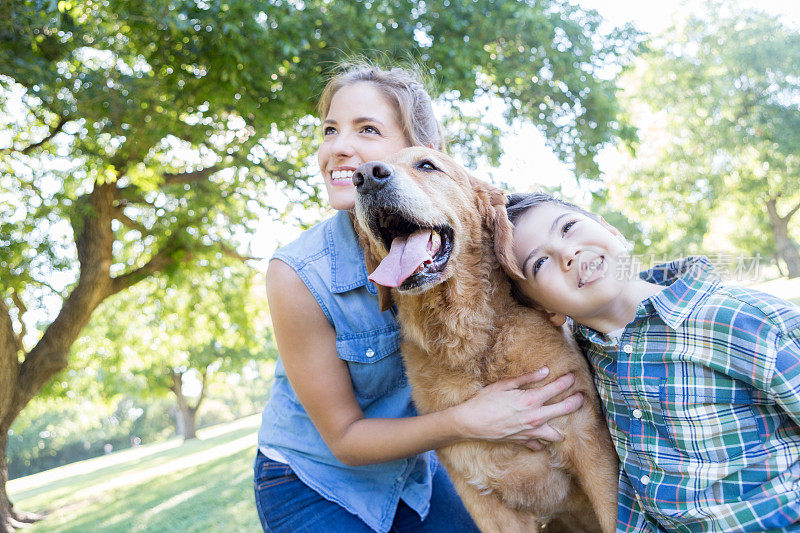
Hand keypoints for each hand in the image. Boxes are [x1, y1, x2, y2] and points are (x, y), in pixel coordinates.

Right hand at [451, 367, 583, 451]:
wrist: (471, 423)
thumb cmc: (485, 401)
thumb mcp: (504, 385)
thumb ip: (527, 378)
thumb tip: (545, 371)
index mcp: (530, 400)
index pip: (556, 389)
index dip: (567, 382)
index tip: (573, 377)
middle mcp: (535, 417)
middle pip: (564, 410)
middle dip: (576, 402)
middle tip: (581, 397)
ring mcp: (530, 432)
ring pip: (557, 434)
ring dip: (563, 428)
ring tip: (565, 422)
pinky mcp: (523, 441)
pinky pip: (540, 445)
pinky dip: (543, 442)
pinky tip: (544, 437)